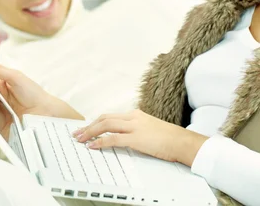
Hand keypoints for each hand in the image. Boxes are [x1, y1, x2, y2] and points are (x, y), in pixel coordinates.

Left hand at [73, 110, 207, 166]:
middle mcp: (133, 117)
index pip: (110, 115)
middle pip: (105, 118)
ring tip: (80, 139)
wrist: (181, 141)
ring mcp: (134, 126)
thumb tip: (123, 139)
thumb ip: (136, 131)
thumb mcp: (150, 130)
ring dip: (90, 132)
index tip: (86, 127)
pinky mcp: (136, 138)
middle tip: (77, 133)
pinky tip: (93, 145)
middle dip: (89, 125)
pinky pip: (113, 138)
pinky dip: (100, 142)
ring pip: (106, 125)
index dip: (96, 122)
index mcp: (136, 114)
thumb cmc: (169, 138)